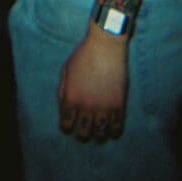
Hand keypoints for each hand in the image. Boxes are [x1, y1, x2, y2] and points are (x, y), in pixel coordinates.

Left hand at [57, 24, 127, 142]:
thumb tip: (63, 108)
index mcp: (71, 97)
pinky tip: (111, 128)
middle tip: (84, 130)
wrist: (105, 45)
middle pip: (83, 133)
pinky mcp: (118, 105)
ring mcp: (103, 107)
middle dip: (82, 134)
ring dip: (98, 135)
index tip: (69, 125)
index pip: (66, 124)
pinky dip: (113, 132)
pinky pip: (116, 128)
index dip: (67, 127)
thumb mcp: (66, 69)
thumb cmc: (83, 54)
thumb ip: (62, 90)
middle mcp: (86, 106)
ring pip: (100, 134)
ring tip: (97, 130)